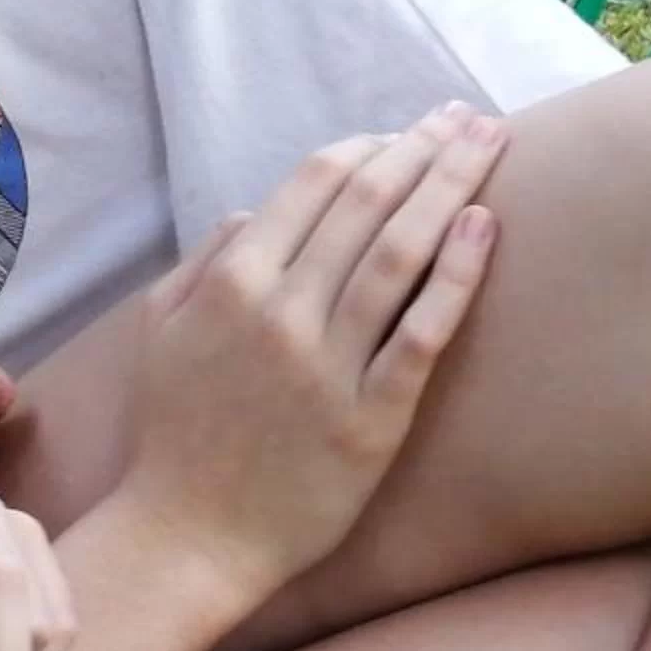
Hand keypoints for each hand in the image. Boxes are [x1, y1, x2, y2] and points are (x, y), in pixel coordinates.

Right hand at [120, 106, 501, 591]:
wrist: (191, 533)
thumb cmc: (172, 433)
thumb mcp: (158, 332)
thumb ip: (200, 264)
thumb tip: (248, 213)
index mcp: (230, 284)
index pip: (310, 187)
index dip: (365, 148)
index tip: (405, 133)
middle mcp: (281, 313)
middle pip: (366, 206)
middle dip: (424, 149)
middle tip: (468, 117)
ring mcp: (330, 366)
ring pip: (400, 255)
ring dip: (451, 188)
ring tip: (492, 146)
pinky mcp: (373, 419)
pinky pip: (423, 334)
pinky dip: (455, 274)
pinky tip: (484, 226)